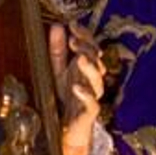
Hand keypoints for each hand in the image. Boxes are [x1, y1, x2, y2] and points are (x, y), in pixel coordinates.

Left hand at [49, 22, 103, 154]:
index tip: (72, 25)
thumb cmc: (68, 98)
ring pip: (97, 80)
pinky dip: (85, 95)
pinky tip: (76, 87)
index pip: (90, 46)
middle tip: (74, 41)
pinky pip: (92, 103)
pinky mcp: (89, 113)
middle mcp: (92, 80)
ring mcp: (92, 96)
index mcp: (86, 67)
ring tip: (79, 58)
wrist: (69, 129)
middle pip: (96, 61)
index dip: (84, 35)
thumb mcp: (59, 71)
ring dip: (89, 68)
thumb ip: (58, 50)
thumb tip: (58, 26)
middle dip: (87, 49)